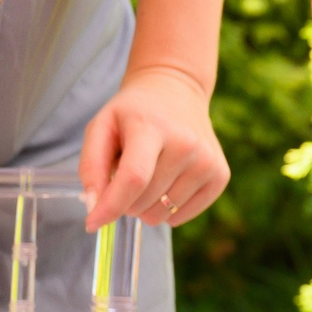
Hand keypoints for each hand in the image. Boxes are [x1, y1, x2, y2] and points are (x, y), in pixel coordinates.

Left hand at [80, 65, 229, 230]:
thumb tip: (95, 207)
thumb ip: (91, 166)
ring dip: (146, 205)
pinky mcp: (220, 175)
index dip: (110, 206)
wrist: (176, 90)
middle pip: (144, 200)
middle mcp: (186, 144)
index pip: (134, 178)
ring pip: (162, 214)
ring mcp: (207, 161)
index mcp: (152, 127)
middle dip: (125, 200)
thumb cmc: (133, 113)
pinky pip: (182, 216)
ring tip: (149, 175)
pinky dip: (167, 210)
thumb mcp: (102, 126)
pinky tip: (166, 183)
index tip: (92, 222)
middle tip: (126, 174)